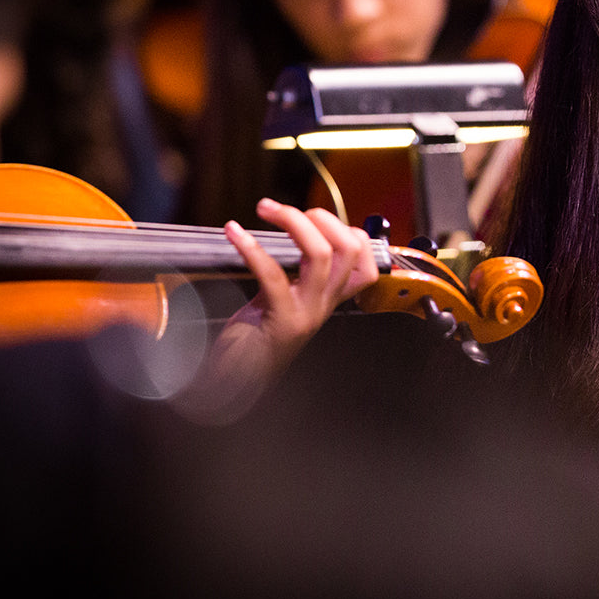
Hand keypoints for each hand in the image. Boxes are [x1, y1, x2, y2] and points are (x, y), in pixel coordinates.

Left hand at [174, 199, 378, 424]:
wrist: (233, 389)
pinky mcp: (280, 320)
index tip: (316, 217)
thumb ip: (289, 276)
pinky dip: (252, 248)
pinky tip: (234, 233)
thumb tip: (283, 238)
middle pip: (349, 250)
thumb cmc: (251, 345)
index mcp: (327, 301)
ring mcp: (306, 313)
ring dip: (293, 222)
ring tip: (266, 209)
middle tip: (283, 209)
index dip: (350, 232)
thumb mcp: (278, 303)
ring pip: (322, 256)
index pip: (365, 262)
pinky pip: (274, 275)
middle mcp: (324, 306)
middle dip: (321, 217)